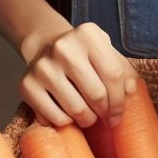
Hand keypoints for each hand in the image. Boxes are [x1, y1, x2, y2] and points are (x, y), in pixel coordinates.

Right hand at [19, 22, 137, 128]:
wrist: (46, 44)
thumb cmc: (84, 53)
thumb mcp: (106, 51)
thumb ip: (123, 69)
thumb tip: (131, 90)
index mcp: (88, 35)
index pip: (113, 74)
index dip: (119, 100)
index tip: (118, 115)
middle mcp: (64, 48)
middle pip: (95, 94)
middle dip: (104, 112)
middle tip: (104, 117)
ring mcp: (43, 67)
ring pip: (75, 109)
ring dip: (87, 119)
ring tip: (89, 117)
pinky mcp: (26, 85)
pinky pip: (53, 117)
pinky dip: (65, 122)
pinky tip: (69, 115)